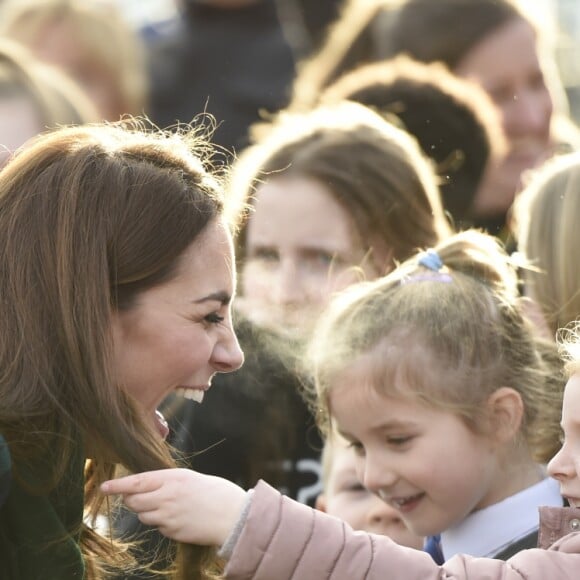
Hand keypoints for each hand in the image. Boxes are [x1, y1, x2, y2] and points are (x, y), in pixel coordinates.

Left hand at [101, 468, 246, 545]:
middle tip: (138, 496)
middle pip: (134, 501)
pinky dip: (163, 522)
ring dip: (148, 511)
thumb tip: (146, 485)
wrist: (233, 515)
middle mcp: (167, 496)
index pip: (137, 481)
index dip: (118, 485)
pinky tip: (179, 517)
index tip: (104, 486)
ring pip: (143, 515)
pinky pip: (159, 527)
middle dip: (131, 499)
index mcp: (173, 478)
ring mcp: (169, 516)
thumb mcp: (190, 478)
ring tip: (167, 506)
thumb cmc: (215, 492)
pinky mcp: (173, 532)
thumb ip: (168, 481)